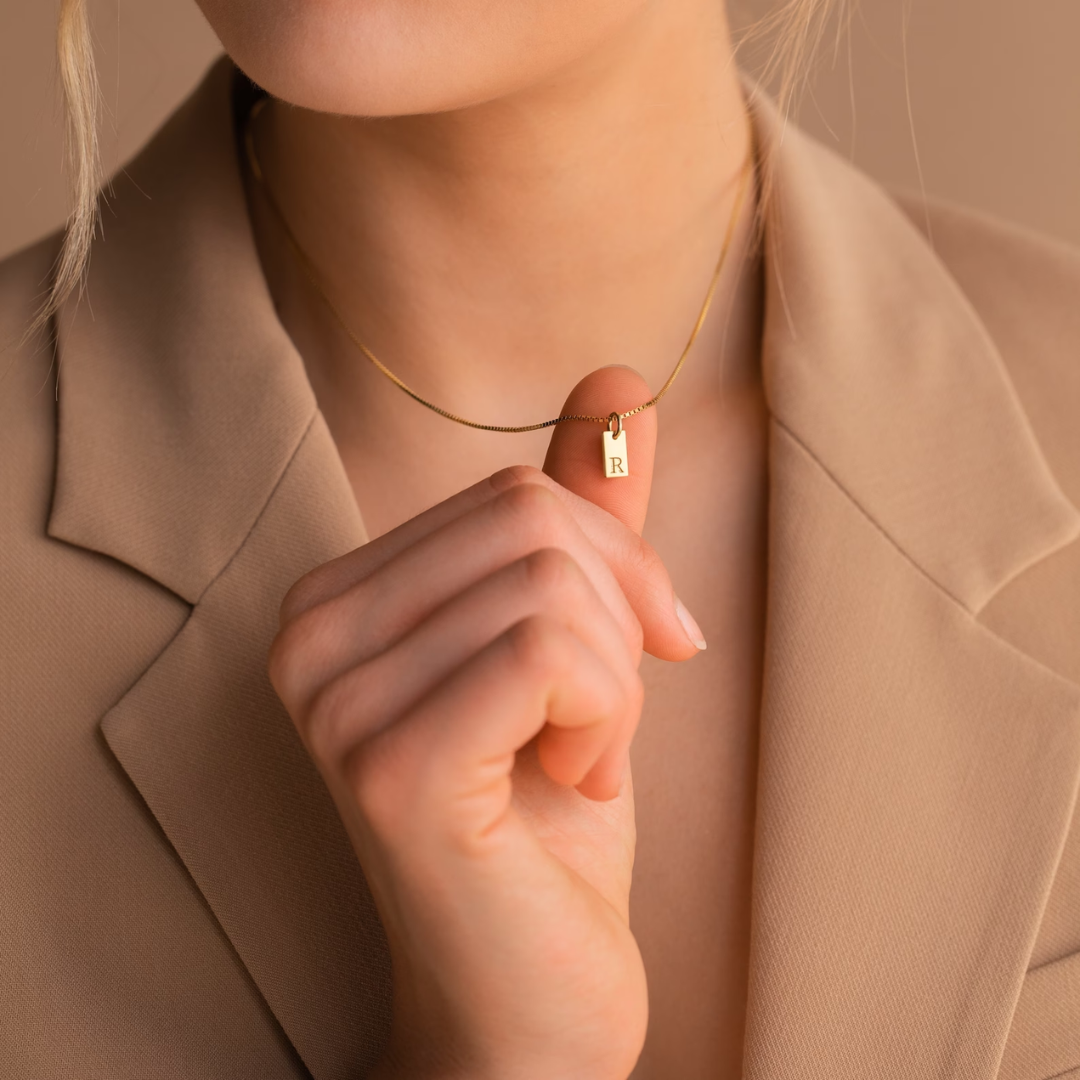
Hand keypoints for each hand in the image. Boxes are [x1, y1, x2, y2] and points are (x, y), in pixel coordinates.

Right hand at [269, 368, 703, 1078]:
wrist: (529, 990)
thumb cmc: (548, 818)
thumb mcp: (578, 646)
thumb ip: (584, 518)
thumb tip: (619, 384)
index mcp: (341, 599)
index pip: (512, 496)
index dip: (611, 566)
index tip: (641, 652)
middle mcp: (311, 636)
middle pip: (532, 523)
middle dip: (620, 620)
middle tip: (604, 718)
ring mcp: (337, 702)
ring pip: (551, 587)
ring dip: (614, 686)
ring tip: (577, 759)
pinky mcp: (389, 767)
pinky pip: (548, 653)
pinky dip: (604, 720)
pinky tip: (571, 785)